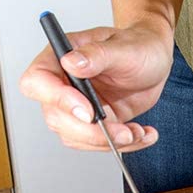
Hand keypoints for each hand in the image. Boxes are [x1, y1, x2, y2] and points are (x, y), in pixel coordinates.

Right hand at [19, 22, 173, 151]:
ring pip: (76, 138)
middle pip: (57, 120)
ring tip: (137, 133)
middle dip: (91, 132)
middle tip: (122, 131)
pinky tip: (141, 135)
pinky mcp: (93, 125)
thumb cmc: (137, 46)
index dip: (57, 100)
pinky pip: (97, 144)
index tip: (88, 111)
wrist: (155, 61)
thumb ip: (96, 55)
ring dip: (109, 142)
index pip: (37, 82)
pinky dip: (122, 146)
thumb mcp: (122, 48)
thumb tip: (71, 63)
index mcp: (60, 58)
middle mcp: (63, 85)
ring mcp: (76, 108)